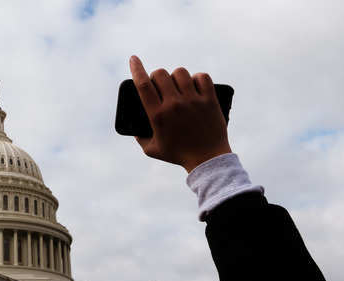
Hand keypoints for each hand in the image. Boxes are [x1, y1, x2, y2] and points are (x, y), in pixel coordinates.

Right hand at [128, 55, 231, 172]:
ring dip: (176, 76)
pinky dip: (197, 78)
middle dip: (157, 76)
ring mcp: (193, 101)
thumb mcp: (152, 150)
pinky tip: (194, 84)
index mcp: (158, 115)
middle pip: (161, 74)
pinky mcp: (209, 100)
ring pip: (180, 72)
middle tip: (160, 84)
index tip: (133, 59)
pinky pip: (202, 77)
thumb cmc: (178, 155)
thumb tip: (134, 127)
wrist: (207, 159)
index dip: (136, 68)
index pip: (143, 85)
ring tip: (178, 85)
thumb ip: (140, 138)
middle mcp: (174, 105)